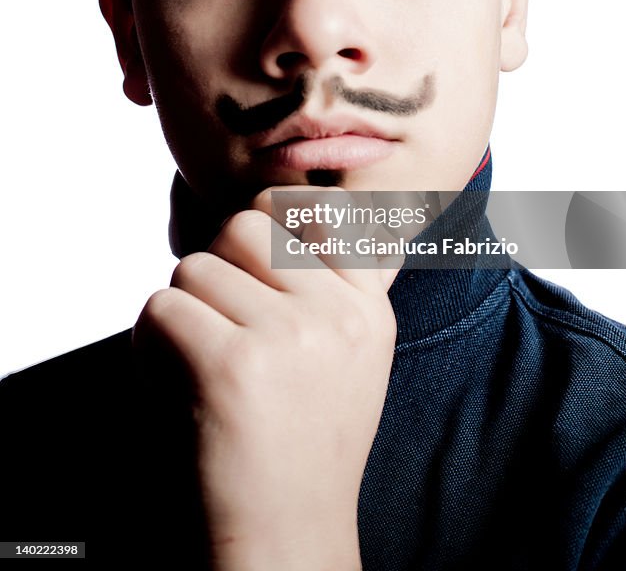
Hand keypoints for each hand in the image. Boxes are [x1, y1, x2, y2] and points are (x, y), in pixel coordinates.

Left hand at [134, 188, 399, 569]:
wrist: (286, 532)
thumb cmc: (302, 437)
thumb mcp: (348, 350)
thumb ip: (329, 280)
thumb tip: (291, 201)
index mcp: (367, 305)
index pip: (312, 206)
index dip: (268, 220)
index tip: (253, 262)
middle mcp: (337, 312)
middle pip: (241, 226)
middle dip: (215, 268)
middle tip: (220, 325)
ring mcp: (289, 335)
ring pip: (193, 268)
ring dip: (182, 313)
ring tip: (203, 367)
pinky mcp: (233, 365)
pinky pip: (161, 308)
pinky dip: (151, 346)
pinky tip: (181, 387)